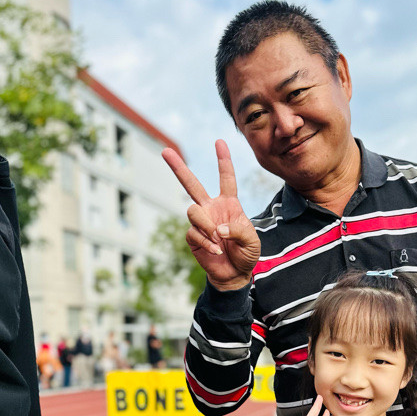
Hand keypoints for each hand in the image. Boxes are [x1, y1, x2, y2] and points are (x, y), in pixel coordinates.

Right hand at [162, 140, 260, 290]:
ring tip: (218, 239)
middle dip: (178, 168)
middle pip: (192, 184)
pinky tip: (215, 250)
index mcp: (229, 204)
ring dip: (205, 224)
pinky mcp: (193, 237)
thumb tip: (217, 228)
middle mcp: (211, 208)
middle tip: (165, 150)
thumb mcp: (251, 241)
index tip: (219, 141)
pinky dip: (206, 242)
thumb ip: (238, 230)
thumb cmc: (246, 254)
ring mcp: (201, 222)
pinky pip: (194, 233)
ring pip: (193, 211)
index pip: (226, 178)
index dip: (223, 160)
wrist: (235, 274)